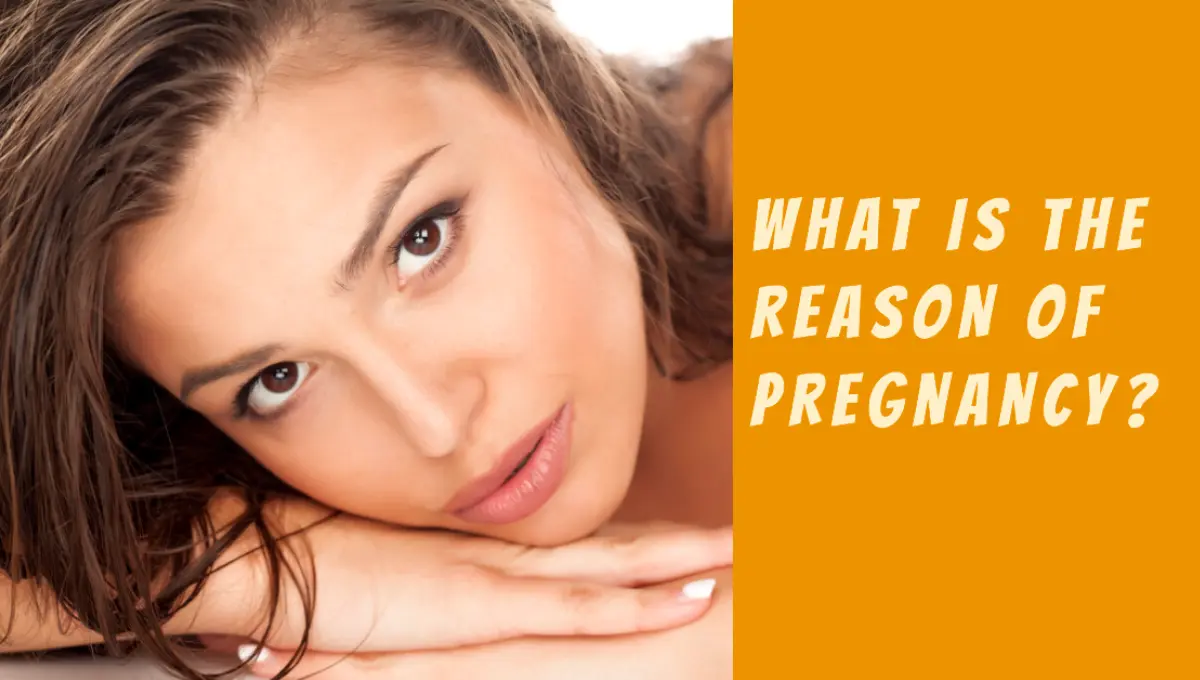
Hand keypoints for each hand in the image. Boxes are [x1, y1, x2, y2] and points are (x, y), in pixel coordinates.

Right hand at [238, 567, 732, 678]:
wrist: (260, 554)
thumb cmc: (310, 565)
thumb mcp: (383, 581)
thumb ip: (422, 584)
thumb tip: (431, 593)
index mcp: (484, 548)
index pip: (578, 541)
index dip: (636, 540)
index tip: (682, 538)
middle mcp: (503, 552)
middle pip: (614, 543)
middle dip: (679, 540)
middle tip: (741, 532)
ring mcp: (496, 572)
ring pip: (613, 564)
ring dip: (680, 558)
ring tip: (740, 550)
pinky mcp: (479, 601)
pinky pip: (574, 603)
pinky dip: (634, 601)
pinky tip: (683, 594)